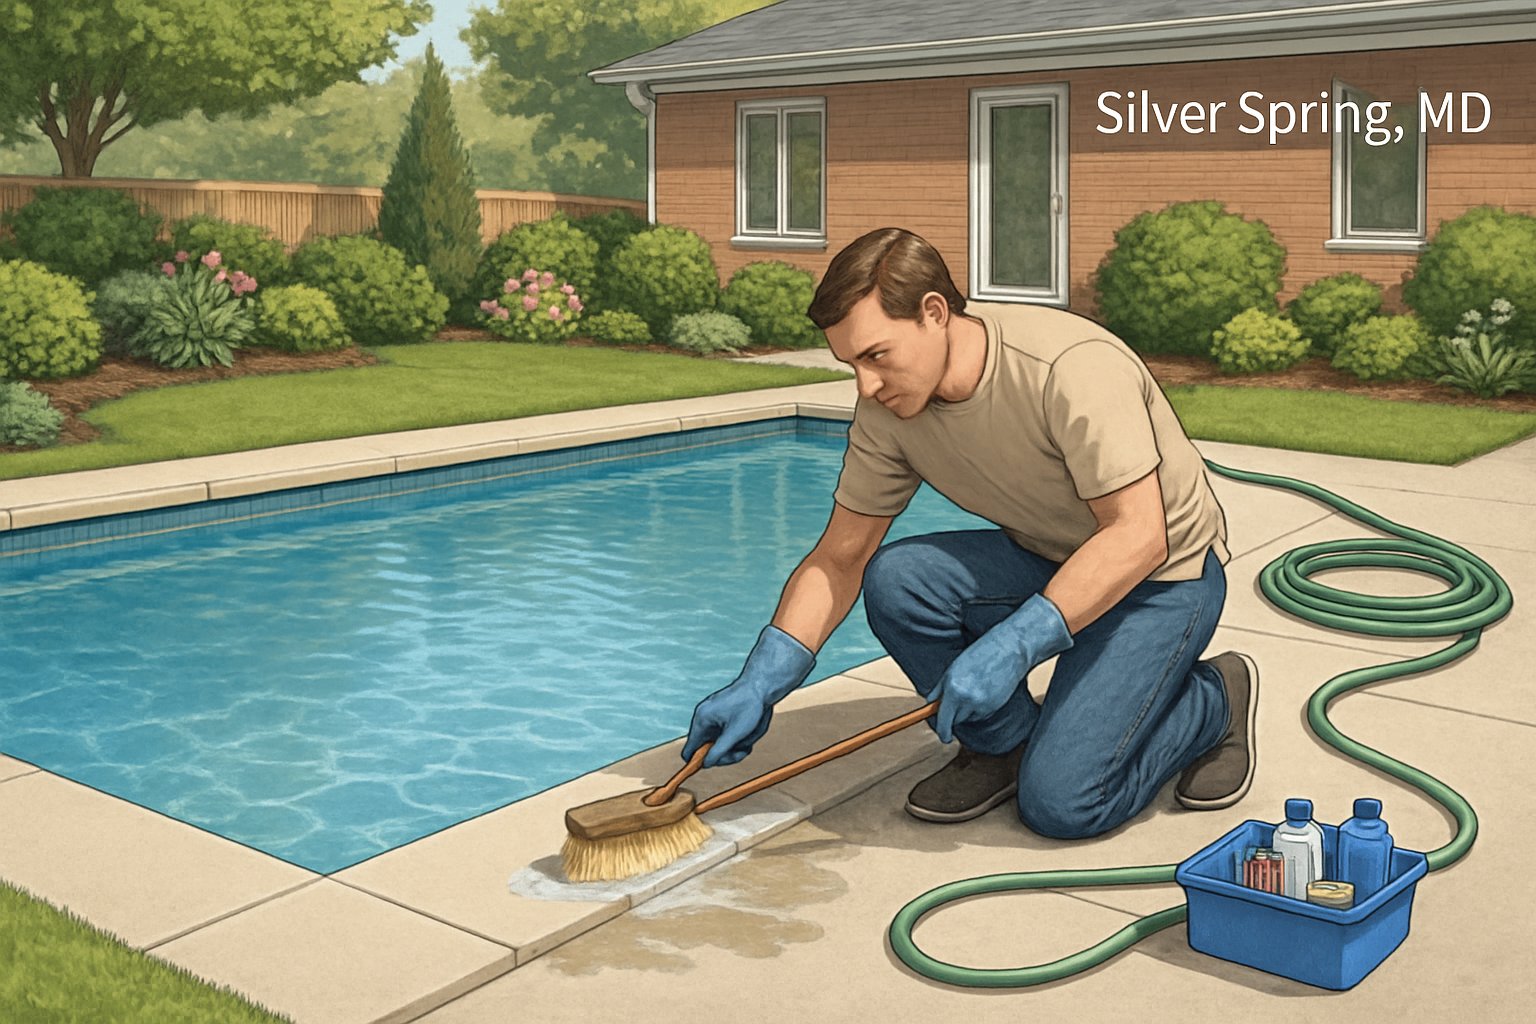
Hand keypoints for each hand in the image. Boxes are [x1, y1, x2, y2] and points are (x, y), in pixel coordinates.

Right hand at [682, 625, 815, 767]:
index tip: (712, 766)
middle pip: (706, 749)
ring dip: (733, 747)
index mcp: (701, 719)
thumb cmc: (749, 705)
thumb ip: (719, 750)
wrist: (762, 685)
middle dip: (724, 754)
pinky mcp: (722, 716)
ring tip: (748, 743)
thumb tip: (705, 764)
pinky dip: (736, 739)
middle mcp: (704, 718)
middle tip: (741, 752)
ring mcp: (713, 717)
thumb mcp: (735, 733)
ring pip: (718, 744)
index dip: (697, 762)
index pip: (689, 750)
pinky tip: (748, 734)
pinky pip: (725, 735)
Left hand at [933, 593, 1073, 743]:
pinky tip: (984, 691)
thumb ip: (939, 689)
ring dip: (967, 710)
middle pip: (954, 721)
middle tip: (957, 699)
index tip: (944, 736)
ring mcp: (982, 704)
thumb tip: (931, 705)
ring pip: (968, 718)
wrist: (1008, 649)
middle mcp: (966, 698)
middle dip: (953, 715)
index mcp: (953, 688)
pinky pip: (981, 715)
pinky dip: (980, 708)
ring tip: (973, 688)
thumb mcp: (952, 669)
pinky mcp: (994, 707)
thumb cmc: (979, 655)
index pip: (943, 720)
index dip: (942, 731)